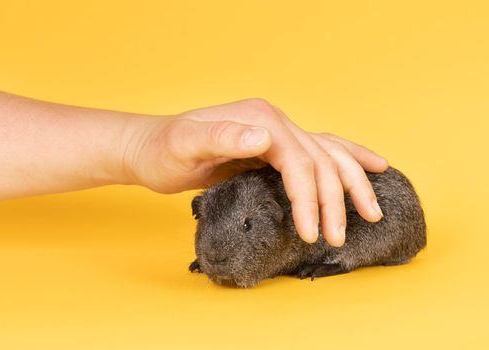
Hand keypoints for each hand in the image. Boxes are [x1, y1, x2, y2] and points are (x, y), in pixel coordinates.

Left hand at [121, 98, 387, 245]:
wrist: (152, 147)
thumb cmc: (163, 150)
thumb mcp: (184, 145)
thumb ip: (221, 137)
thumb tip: (263, 137)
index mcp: (260, 120)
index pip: (298, 161)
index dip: (309, 197)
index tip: (310, 232)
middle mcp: (274, 121)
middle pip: (319, 160)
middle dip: (333, 201)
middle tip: (335, 238)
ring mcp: (276, 132)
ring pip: (329, 154)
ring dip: (352, 183)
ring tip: (371, 212)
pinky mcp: (273, 146)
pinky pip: (319, 151)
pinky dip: (347, 158)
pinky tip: (372, 164)